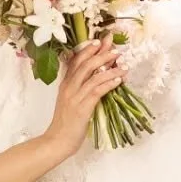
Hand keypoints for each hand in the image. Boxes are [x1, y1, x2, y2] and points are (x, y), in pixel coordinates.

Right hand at [46, 38, 122, 159]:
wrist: (57, 141)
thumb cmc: (66, 123)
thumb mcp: (70, 100)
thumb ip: (79, 87)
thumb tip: (96, 76)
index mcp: (65, 84)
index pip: (75, 60)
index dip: (88, 49)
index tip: (100, 40)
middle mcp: (69, 87)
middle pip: (85, 64)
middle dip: (101, 53)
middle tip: (114, 46)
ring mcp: (75, 96)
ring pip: (93, 76)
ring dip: (110, 68)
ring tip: (123, 63)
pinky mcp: (82, 108)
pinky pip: (97, 91)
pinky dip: (109, 83)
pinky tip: (118, 80)